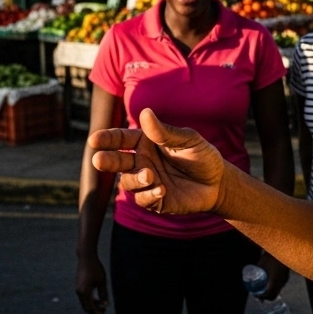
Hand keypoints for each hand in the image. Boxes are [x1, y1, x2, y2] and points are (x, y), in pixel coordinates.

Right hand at [75, 256, 108, 313]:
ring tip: (103, 308)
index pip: (90, 308)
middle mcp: (79, 292)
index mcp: (85, 292)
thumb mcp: (102, 281)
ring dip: (93, 306)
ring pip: (85, 303)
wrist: (86, 258)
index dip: (97, 313)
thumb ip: (103, 294)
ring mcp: (78, 289)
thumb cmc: (96, 268)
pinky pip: (84, 297)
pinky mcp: (79, 286)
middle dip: (95, 312)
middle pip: (86, 307)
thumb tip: (105, 305)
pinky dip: (91, 301)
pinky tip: (98, 301)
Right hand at [89, 109, 229, 215]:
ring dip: (135, 179)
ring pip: (127, 182)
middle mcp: (141, 162)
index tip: (94, 140)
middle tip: (99, 160)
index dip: (107, 139)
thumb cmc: (202, 156)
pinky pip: (142, 199)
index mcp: (145, 142)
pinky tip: (161, 190)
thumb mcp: (188, 140)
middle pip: (117, 161)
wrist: (218, 183)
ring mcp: (146, 182)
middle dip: (106, 160)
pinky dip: (148, 195)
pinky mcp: (154, 200)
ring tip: (150, 175)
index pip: (121, 139)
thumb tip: (146, 113)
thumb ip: (166, 132)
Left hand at [258, 253, 288, 300]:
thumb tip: (249, 276)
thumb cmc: (270, 256)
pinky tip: (269, 284)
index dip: (261, 296)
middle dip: (265, 297)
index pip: (268, 294)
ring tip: (263, 291)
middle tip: (258, 295)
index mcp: (275, 281)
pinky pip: (279, 286)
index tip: (255, 295)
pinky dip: (274, 289)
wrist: (282, 249)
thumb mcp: (261, 263)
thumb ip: (257, 270)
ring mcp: (284, 280)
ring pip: (277, 291)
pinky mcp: (286, 278)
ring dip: (270, 293)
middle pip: (273, 295)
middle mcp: (281, 282)